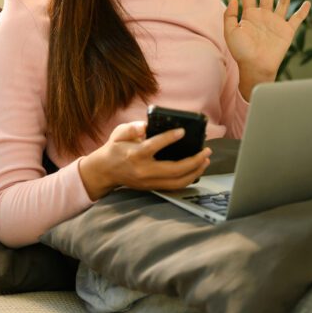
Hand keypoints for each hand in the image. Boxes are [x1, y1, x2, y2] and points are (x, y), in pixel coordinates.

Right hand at [79, 121, 211, 200]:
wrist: (105, 171)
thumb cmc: (115, 149)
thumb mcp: (119, 133)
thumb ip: (132, 128)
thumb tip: (146, 126)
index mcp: (134, 155)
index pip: (154, 146)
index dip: (169, 138)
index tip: (183, 131)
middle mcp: (143, 170)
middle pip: (173, 169)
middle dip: (194, 161)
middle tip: (206, 150)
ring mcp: (149, 181)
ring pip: (177, 181)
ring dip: (195, 172)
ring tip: (205, 160)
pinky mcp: (153, 187)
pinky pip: (174, 186)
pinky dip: (188, 179)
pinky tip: (197, 170)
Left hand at [224, 0, 310, 97]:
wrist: (255, 67)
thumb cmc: (241, 52)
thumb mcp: (230, 32)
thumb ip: (230, 15)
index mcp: (250, 15)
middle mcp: (264, 16)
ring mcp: (276, 22)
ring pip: (283, 1)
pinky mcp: (287, 31)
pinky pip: (296, 19)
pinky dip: (302, 12)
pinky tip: (307, 3)